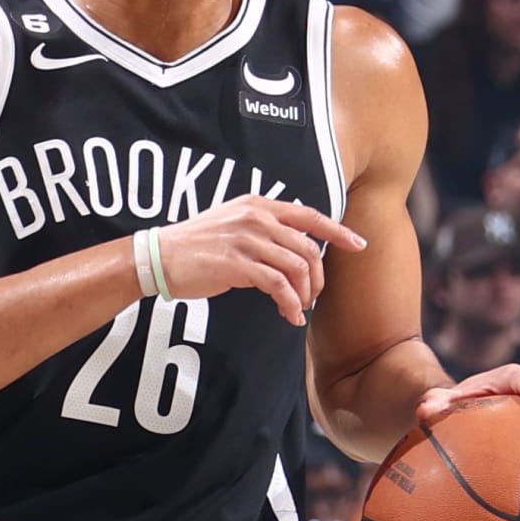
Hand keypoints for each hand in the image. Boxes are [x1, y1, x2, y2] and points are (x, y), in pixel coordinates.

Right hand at [156, 194, 364, 329]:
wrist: (160, 256)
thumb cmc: (196, 245)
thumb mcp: (233, 224)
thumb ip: (263, 230)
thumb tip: (291, 251)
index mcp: (259, 205)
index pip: (310, 215)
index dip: (338, 232)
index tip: (359, 245)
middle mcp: (256, 217)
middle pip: (309, 248)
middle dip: (319, 277)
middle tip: (312, 297)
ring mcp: (247, 239)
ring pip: (297, 268)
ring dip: (304, 295)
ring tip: (298, 309)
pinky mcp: (237, 264)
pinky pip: (278, 286)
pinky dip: (289, 304)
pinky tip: (288, 315)